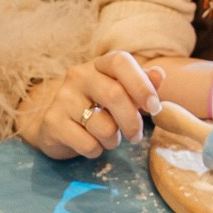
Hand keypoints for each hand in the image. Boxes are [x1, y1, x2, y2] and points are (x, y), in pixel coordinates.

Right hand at [16, 54, 164, 159]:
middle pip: (114, 95)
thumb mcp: (122, 93)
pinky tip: (91, 143)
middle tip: (136, 136)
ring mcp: (63, 98)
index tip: (154, 108)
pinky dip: (96, 150)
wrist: (57, 126)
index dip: (141, 84)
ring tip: (108, 138)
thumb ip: (142, 84)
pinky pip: (87, 144)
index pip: (120, 62)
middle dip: (132, 122)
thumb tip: (159, 75)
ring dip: (113, 140)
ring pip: (103, 126)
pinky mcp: (52, 122)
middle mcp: (79, 76)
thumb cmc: (96, 107)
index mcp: (99, 64)